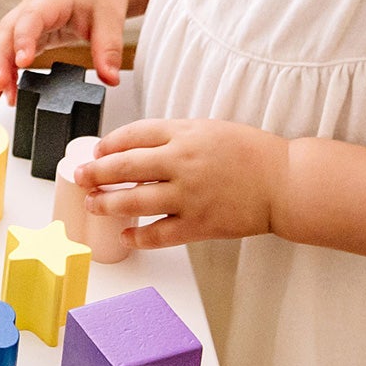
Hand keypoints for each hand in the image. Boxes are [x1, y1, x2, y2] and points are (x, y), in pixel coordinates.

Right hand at [0, 0, 129, 100]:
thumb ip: (108, 49)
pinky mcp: (23, 31)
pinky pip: (4, 49)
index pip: (32, 18)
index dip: (24, 39)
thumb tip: (109, 78)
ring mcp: (23, 19)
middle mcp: (30, 7)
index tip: (23, 62)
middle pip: (5, 32)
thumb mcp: (111, 18)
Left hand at [74, 118, 287, 249]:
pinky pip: (160, 234)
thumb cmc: (250, 153)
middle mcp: (183, 162)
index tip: (96, 151)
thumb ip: (173, 135)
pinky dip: (138, 236)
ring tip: (93, 204)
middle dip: (95, 172)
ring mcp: (190, 195)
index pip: (133, 135)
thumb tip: (135, 146)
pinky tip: (125, 235)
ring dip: (107, 203)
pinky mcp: (201, 224)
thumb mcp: (208, 129)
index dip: (108, 144)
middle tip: (80, 176)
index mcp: (184, 134)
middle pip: (125, 166)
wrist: (285, 182)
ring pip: (135, 200)